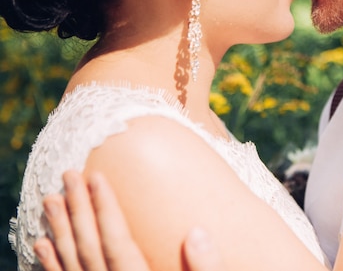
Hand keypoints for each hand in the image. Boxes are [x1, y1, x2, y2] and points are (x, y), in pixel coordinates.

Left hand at [35, 171, 225, 270]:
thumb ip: (206, 269)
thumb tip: (196, 232)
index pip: (117, 242)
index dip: (105, 208)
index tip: (95, 176)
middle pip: (89, 248)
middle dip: (77, 210)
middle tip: (67, 175)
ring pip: (71, 264)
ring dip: (59, 231)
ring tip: (48, 200)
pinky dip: (52, 265)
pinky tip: (42, 246)